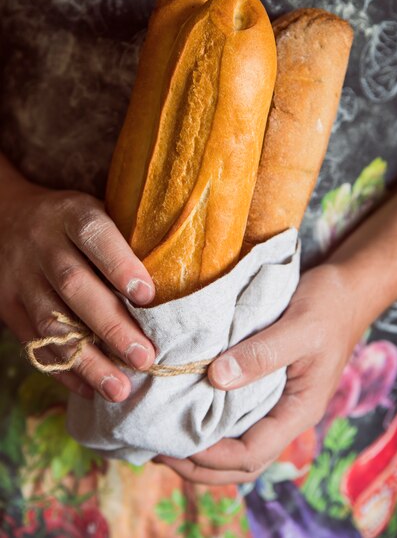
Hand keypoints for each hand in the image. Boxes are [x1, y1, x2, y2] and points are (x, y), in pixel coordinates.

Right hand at [0, 173, 155, 401]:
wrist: (6, 219)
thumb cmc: (71, 221)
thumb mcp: (96, 210)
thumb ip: (127, 235)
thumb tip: (176, 274)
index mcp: (73, 216)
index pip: (95, 236)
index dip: (120, 265)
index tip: (148, 296)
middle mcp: (44, 245)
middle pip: (75, 286)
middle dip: (111, 326)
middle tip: (144, 358)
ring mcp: (22, 278)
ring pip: (52, 323)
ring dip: (87, 360)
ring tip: (119, 388)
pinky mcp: (8, 305)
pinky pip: (34, 343)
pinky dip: (63, 369)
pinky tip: (89, 389)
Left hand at [156, 264, 364, 483]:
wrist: (345, 289)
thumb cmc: (328, 307)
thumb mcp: (299, 327)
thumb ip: (262, 354)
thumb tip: (216, 379)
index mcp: (299, 410)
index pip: (253, 454)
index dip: (213, 458)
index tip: (175, 445)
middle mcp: (285, 412)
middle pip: (242, 460)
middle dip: (200, 464)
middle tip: (157, 452)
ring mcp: (274, 399)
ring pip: (236, 439)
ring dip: (201, 446)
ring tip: (163, 435)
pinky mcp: (264, 381)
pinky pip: (234, 410)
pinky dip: (207, 416)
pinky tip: (183, 404)